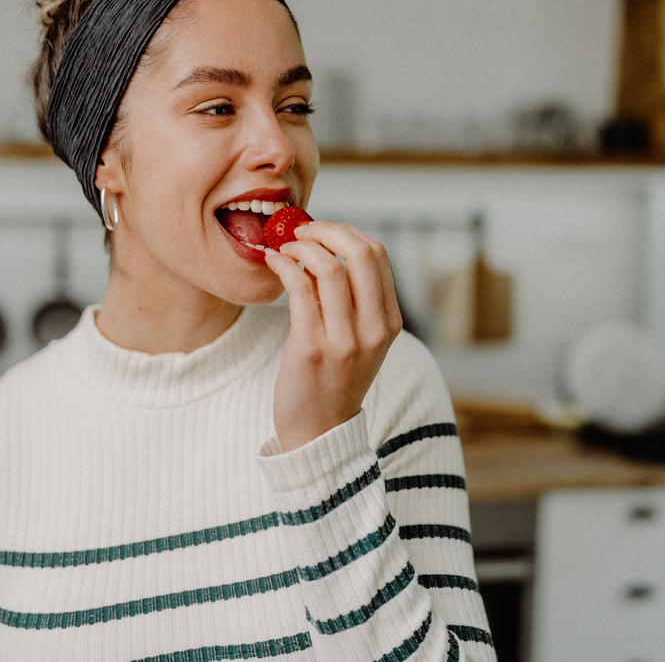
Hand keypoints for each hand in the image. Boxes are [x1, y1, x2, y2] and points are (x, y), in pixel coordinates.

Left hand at [263, 222, 403, 450]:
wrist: (319, 434)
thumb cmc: (333, 381)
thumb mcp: (361, 342)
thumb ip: (356, 303)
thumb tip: (328, 249)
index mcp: (390, 324)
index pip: (378, 255)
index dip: (346, 232)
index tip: (321, 231)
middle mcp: (374, 331)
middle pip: (361, 253)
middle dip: (328, 230)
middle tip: (301, 230)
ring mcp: (345, 341)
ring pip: (329, 267)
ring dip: (302, 245)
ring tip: (284, 246)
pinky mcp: (311, 348)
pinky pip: (300, 288)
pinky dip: (284, 265)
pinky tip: (273, 262)